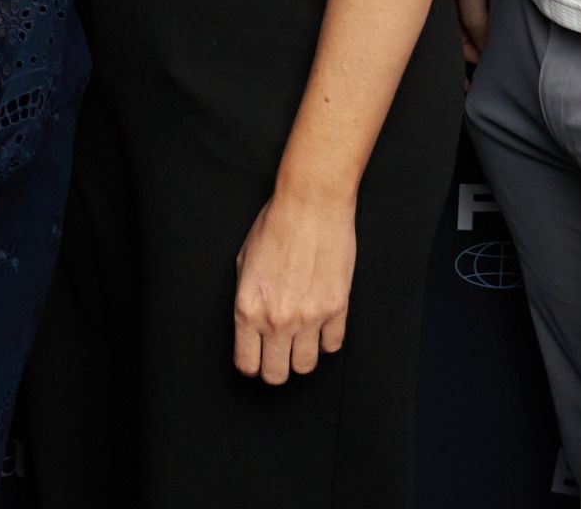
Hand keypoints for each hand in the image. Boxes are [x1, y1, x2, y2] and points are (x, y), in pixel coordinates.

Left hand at [233, 190, 353, 382]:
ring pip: (306, 366)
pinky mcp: (337, 310)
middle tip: (277, 354)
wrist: (311, 206)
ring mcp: (309, 318)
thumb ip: (247, 298)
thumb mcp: (244, 262)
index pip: (247, 363)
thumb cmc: (274, 226)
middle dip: (275, 368)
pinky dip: (326, 339)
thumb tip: (251, 324)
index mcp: (248, 308)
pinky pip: (333, 345)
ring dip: (301, 355)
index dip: (251, 364)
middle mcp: (277, 320)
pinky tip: (320, 323)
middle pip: (277, 374)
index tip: (256, 358)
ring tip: (300, 338)